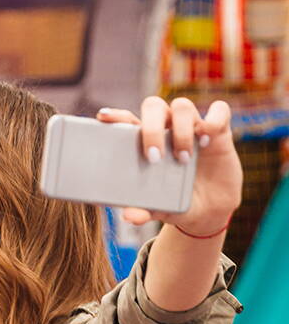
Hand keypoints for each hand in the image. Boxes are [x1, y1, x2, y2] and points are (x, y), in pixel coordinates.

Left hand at [97, 97, 241, 234]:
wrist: (209, 210)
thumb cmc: (175, 203)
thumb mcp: (159, 209)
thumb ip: (143, 211)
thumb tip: (129, 217)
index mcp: (144, 141)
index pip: (127, 119)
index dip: (116, 114)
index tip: (103, 117)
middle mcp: (166, 128)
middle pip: (153, 107)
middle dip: (151, 128)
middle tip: (154, 157)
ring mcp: (192, 127)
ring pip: (182, 106)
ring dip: (181, 130)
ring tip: (184, 159)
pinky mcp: (218, 130)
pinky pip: (219, 111)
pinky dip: (213, 119)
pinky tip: (208, 138)